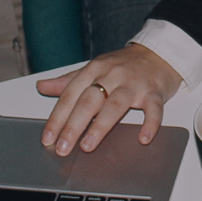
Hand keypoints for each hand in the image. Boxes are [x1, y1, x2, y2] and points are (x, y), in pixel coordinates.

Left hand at [36, 44, 182, 154]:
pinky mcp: (155, 92)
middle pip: (89, 101)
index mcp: (95, 70)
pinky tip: (143, 138)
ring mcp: (134, 84)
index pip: (71, 95)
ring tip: (88, 146)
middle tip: (63, 147)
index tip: (48, 138)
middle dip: (73, 125)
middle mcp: (112, 75)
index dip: (57, 117)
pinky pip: (153, 108)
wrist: (160, 53)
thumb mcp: (95, 68)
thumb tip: (42, 86)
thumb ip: (69, 80)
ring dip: (100, 126)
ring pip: (115, 105)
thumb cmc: (125, 65)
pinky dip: (150, 123)